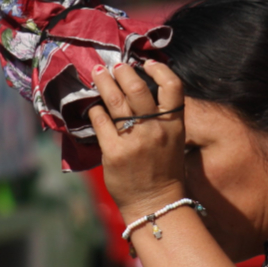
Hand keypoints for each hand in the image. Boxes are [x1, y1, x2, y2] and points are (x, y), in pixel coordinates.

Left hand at [88, 60, 186, 220]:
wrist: (155, 204)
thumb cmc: (163, 170)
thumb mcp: (173, 140)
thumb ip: (161, 117)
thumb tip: (137, 90)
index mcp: (174, 125)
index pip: (173, 86)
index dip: (160, 69)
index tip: (147, 63)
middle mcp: (155, 130)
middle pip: (137, 88)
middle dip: (123, 72)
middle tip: (115, 66)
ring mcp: (134, 140)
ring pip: (115, 101)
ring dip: (104, 82)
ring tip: (99, 73)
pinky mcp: (113, 152)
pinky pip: (100, 121)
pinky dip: (95, 109)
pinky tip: (93, 106)